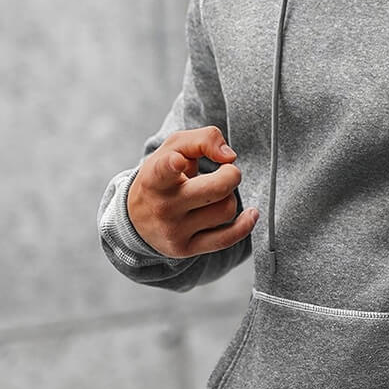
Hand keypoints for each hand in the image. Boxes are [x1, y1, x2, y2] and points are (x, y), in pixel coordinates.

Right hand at [127, 126, 258, 256]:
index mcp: (155, 177)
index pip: (163, 172)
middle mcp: (163, 206)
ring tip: (215, 195)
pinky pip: (228, 238)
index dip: (173, 165)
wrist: (137, 218)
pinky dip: (245, 224)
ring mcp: (174, 231)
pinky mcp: (186, 249)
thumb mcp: (173, 148)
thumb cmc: (163, 174)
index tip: (178, 161)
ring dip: (229, 198)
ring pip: (226, 210)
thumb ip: (203, 140)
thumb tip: (229, 156)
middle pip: (217, 189)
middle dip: (231, 175)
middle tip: (226, 172)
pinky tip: (251, 213)